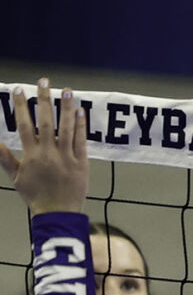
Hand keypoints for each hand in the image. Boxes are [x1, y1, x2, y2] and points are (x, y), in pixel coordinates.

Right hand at [0, 80, 87, 216]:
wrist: (58, 212)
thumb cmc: (36, 195)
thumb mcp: (16, 178)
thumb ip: (5, 159)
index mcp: (31, 155)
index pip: (24, 126)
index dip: (21, 107)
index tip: (19, 90)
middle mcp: (49, 153)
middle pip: (46, 121)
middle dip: (44, 100)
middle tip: (43, 81)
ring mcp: (66, 156)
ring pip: (67, 127)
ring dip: (67, 107)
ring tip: (67, 90)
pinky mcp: (82, 161)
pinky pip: (81, 140)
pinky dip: (81, 125)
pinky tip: (80, 110)